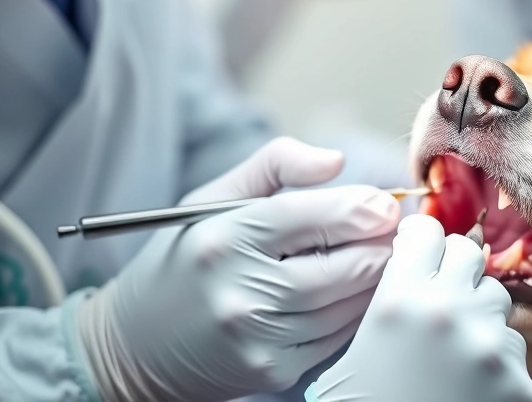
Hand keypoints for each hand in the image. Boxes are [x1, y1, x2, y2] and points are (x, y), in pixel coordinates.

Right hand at [74, 138, 400, 401]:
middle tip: (395, 230)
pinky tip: (354, 293)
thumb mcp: (211, 199)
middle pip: (343, 265)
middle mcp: (239, 290)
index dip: (361, 207)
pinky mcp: (273, 370)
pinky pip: (339, 336)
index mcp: (223, 238)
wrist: (136, 347)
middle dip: (380, 244)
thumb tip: (337, 161)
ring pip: (349, 303)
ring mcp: (259, 337)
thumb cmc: (184, 261)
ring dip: (376, 278)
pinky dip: (357, 311)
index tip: (384, 204)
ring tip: (382, 256)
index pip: (310, 215)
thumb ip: (275, 165)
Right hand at [307, 215, 531, 401]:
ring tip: (453, 356)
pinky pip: (513, 353)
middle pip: (470, 256)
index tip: (421, 248)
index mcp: (400, 300)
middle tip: (442, 297)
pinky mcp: (519, 383)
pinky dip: (496, 368)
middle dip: (456, 271)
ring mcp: (490, 347)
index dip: (422, 240)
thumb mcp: (356, 349)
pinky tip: (469, 391)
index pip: (427, 232)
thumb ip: (389, 300)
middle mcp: (449, 312)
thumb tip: (411, 263)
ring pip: (497, 302)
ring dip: (480, 319)